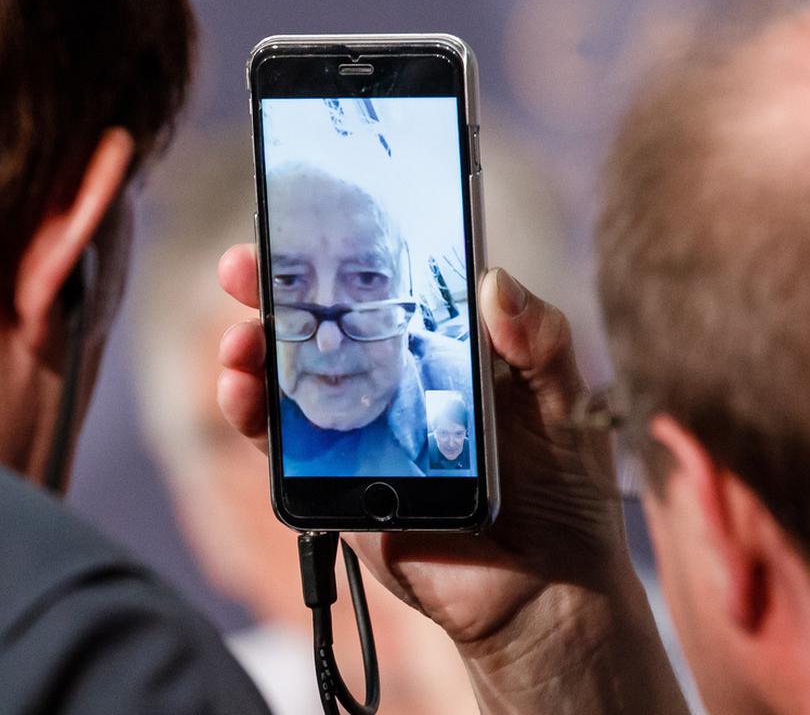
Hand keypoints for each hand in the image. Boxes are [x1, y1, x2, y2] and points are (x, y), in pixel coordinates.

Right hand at [215, 243, 626, 646]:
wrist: (551, 591)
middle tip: (242, 266)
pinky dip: (253, 418)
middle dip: (272, 289)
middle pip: (319, 324)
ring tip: (241, 339)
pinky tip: (243, 392)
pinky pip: (283, 449)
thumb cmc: (565, 491)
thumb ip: (542, 340)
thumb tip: (494, 282)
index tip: (305, 217)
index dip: (339, 251)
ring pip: (288, 380)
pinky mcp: (337, 487)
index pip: (381, 286)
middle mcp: (391, 382)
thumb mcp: (568, 401)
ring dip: (252, 351)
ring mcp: (358, 433)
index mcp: (442, 349)